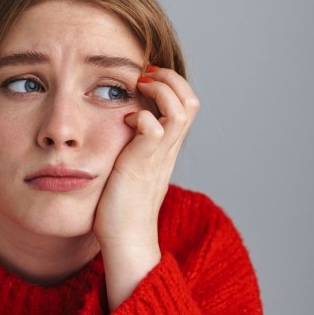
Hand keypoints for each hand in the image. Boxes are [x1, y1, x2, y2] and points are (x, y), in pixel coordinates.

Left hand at [92, 66, 198, 310]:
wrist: (126, 239)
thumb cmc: (122, 205)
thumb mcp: (134, 167)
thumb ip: (136, 146)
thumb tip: (123, 124)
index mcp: (168, 147)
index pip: (187, 104)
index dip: (172, 83)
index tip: (146, 78)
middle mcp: (169, 149)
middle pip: (191, 101)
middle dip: (170, 78)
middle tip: (144, 75)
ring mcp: (159, 156)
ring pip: (181, 110)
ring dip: (160, 89)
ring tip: (138, 88)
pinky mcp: (142, 164)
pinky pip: (154, 129)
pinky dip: (142, 116)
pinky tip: (125, 121)